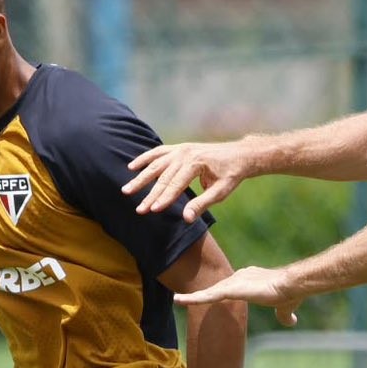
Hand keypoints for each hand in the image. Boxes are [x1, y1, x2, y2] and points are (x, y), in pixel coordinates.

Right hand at [122, 140, 257, 218]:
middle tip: (138, 210)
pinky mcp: (179, 148)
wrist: (239, 154)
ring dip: (140, 177)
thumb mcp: (220, 192)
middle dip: (149, 194)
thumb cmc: (231, 175)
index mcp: (196, 163)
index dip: (163, 199)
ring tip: (126, 190)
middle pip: (162, 176)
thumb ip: (201, 204)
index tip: (151, 211)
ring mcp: (181, 149)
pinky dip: (144, 159)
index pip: (175, 184)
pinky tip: (132, 167)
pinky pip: (157, 153)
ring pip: (156, 164)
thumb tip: (185, 218)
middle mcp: (185, 154)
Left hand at [174, 266, 302, 326]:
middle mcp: (238, 276)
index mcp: (248, 279)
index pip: (229, 286)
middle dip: (201, 295)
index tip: (209, 296)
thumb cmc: (288, 294)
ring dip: (192, 297)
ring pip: (209, 291)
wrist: (290, 286)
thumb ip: (284, 315)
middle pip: (216, 288)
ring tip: (177, 301)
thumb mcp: (284, 307)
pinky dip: (192, 298)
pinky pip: (207, 295)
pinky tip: (178, 301)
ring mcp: (233, 282)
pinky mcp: (230, 289)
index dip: (220, 292)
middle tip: (182, 300)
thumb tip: (291, 321)